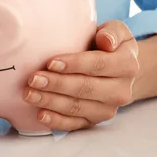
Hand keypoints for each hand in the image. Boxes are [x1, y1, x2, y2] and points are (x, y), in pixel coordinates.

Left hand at [23, 20, 139, 131]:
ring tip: (30, 94)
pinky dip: (57, 121)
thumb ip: (112, 32)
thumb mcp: (117, 31)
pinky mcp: (95, 121)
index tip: (51, 62)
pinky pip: (75, 124)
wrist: (120, 71)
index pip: (98, 64)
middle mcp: (120, 91)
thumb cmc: (110, 45)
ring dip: (51, 102)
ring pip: (77, 107)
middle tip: (33, 79)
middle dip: (57, 84)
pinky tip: (41, 114)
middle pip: (85, 88)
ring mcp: (108, 109)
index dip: (74, 64)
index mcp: (127, 65)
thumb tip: (106, 41)